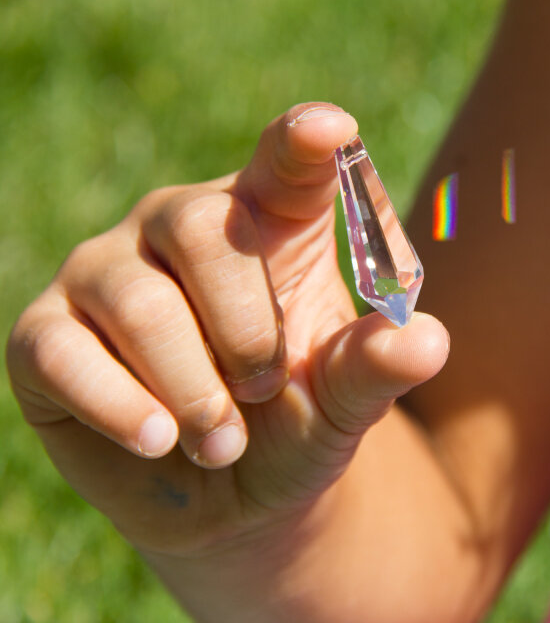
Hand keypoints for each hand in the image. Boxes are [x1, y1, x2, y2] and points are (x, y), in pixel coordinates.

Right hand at [7, 103, 448, 556]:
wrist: (229, 493)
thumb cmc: (295, 425)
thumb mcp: (343, 401)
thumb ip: (376, 366)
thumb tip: (429, 341)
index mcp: (265, 221)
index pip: (286, 161)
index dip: (305, 143)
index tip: (331, 129)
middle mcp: (178, 226)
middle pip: (201, 230)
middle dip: (245, 329)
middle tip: (267, 390)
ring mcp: (105, 274)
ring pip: (138, 302)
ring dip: (194, 389)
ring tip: (223, 441)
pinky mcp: (46, 336)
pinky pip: (62, 353)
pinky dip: (120, 406)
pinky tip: (157, 440)